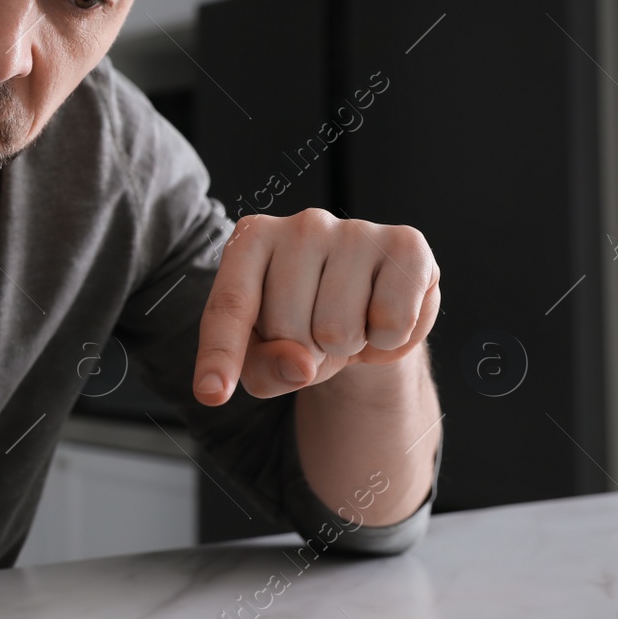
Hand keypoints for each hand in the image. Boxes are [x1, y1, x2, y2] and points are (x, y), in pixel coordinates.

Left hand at [193, 207, 439, 404]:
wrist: (369, 309)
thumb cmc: (302, 325)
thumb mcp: (266, 356)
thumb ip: (265, 368)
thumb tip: (299, 364)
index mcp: (252, 239)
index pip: (230, 305)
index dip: (220, 355)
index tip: (211, 393)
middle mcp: (301, 224)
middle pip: (287, 328)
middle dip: (304, 352)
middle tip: (317, 332)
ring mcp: (355, 230)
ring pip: (338, 329)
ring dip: (347, 346)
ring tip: (351, 320)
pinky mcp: (406, 245)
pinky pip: (391, 322)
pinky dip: (388, 339)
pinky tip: (383, 313)